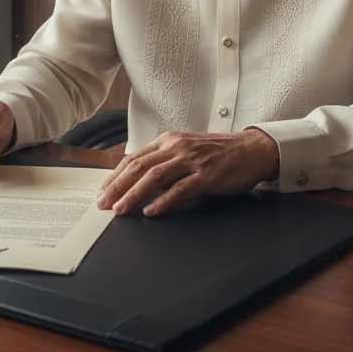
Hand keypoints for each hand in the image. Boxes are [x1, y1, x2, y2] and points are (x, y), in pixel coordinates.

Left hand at [95, 128, 279, 217]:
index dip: (114, 176)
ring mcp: (191, 161)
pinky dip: (163, 201)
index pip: (134, 158)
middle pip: (139, 166)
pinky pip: (180, 189)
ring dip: (134, 194)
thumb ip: (163, 161)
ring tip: (120, 209)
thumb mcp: (185, 150)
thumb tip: (136, 179)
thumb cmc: (217, 153)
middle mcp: (176, 147)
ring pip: (155, 177)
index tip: (102, 192)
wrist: (250, 150)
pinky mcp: (206, 175)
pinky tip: (151, 211)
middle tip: (102, 203)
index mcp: (168, 140)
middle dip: (117, 186)